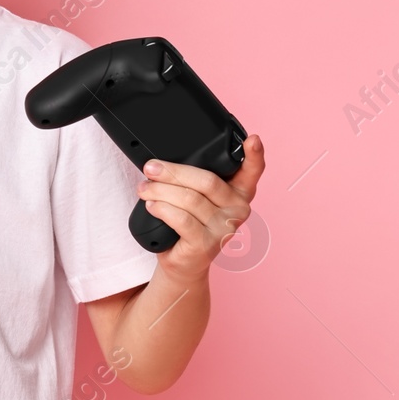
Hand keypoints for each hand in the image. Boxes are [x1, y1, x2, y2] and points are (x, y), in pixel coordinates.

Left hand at [137, 135, 265, 283]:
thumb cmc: (187, 223)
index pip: (252, 170)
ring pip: (189, 199)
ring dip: (159, 191)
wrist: (182, 260)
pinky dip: (161, 209)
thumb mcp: (194, 196)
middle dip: (172, 172)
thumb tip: (162, 161)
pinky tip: (151, 205)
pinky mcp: (207, 244)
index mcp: (239, 192)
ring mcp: (225, 228)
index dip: (254, 154)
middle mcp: (238, 209)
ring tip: (144, 189)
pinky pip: (181, 219)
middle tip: (150, 168)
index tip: (253, 139)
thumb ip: (192, 178)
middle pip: (206, 181)